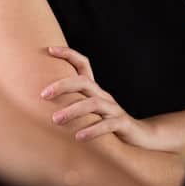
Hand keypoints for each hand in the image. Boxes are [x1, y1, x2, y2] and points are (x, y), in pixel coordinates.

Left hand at [43, 46, 166, 149]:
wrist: (141, 135)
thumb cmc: (108, 122)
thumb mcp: (91, 110)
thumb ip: (73, 103)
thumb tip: (43, 98)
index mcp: (95, 90)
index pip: (83, 64)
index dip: (68, 54)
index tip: (50, 49)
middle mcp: (103, 95)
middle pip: (84, 82)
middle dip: (63, 85)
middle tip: (43, 94)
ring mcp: (114, 109)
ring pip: (93, 104)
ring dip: (73, 110)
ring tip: (55, 120)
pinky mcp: (122, 124)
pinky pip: (107, 125)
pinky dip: (92, 130)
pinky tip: (78, 136)